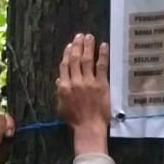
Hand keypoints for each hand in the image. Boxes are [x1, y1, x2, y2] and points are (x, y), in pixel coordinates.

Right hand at [55, 33, 110, 154]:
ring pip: (86, 60)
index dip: (68, 53)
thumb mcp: (61, 106)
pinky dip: (102, 55)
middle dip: (77, 45)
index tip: (70, 45)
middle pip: (75, 59)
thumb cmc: (75, 120)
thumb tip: (59, 78)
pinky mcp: (101, 84)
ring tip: (89, 36)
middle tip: (80, 36)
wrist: (89, 127)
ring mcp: (88, 82)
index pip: (65, 65)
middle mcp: (74, 81)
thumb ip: (60, 91)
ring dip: (88, 46)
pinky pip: (101, 66)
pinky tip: (103, 46)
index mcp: (64, 86)